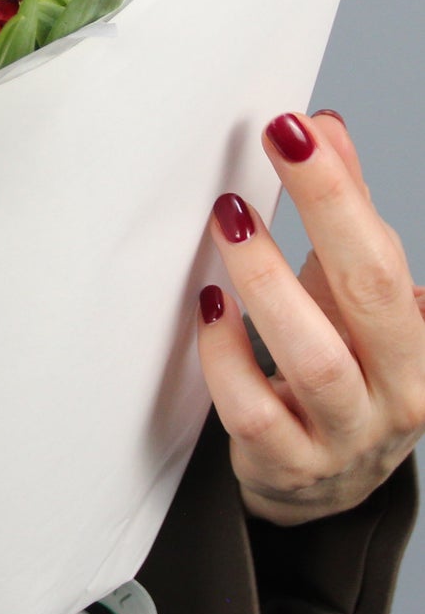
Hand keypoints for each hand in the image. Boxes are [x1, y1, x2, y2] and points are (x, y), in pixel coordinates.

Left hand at [198, 110, 424, 526]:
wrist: (319, 486)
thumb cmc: (336, 373)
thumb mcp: (346, 299)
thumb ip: (339, 218)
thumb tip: (321, 128)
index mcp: (417, 345)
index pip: (385, 256)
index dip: (343, 188)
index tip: (299, 127)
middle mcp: (395, 392)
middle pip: (371, 294)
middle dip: (326, 210)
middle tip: (276, 146)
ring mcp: (342, 437)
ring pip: (316, 361)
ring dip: (269, 282)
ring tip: (231, 220)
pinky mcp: (287, 467)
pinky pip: (253, 413)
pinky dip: (227, 357)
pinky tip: (209, 309)